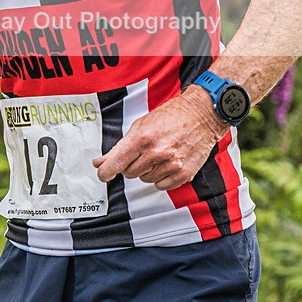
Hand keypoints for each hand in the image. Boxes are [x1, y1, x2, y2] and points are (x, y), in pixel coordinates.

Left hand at [93, 87, 228, 190]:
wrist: (201, 115)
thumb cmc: (171, 116)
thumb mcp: (140, 125)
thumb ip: (120, 147)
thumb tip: (101, 162)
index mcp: (143, 138)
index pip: (116, 164)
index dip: (105, 172)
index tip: (103, 173)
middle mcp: (157, 153)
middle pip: (129, 173)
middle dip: (130, 165)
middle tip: (140, 153)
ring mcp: (171, 165)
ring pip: (145, 179)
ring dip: (146, 170)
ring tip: (156, 154)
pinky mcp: (183, 174)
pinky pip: (161, 185)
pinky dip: (160, 177)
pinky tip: (165, 163)